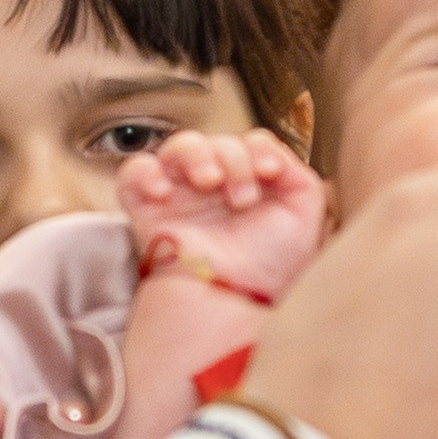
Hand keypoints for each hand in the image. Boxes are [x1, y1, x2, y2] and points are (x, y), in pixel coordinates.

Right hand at [119, 129, 328, 300]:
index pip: (250, 143)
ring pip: (179, 147)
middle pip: (217, 142)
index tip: (270, 172)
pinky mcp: (147, 208)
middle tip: (242, 198)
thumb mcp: (303, 214)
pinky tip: (164, 190)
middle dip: (234, 161)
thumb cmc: (269, 262)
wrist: (234, 296)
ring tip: (208, 181)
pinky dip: (146, 172)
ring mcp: (180, 193)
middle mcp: (215, 184)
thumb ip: (298, 175)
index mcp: (250, 181)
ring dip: (197, 155)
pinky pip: (134, 173)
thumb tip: (276, 154)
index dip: (259, 149)